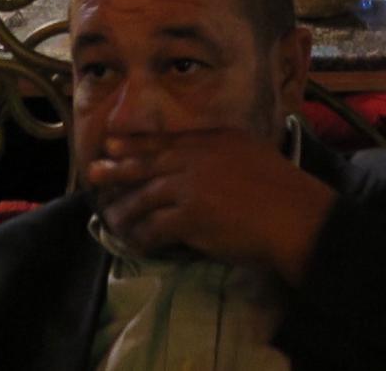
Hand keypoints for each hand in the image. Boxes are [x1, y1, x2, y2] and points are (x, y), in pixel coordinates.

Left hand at [84, 128, 336, 282]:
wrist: (293, 216)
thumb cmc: (282, 189)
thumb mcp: (252, 154)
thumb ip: (224, 153)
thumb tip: (206, 161)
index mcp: (214, 140)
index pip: (166, 140)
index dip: (136, 143)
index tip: (113, 143)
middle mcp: (197, 158)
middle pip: (146, 163)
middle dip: (117, 169)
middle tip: (92, 172)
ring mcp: (190, 187)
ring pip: (145, 197)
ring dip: (126, 211)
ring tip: (112, 219)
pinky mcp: (188, 217)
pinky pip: (155, 228)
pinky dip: (142, 238)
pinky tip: (135, 244)